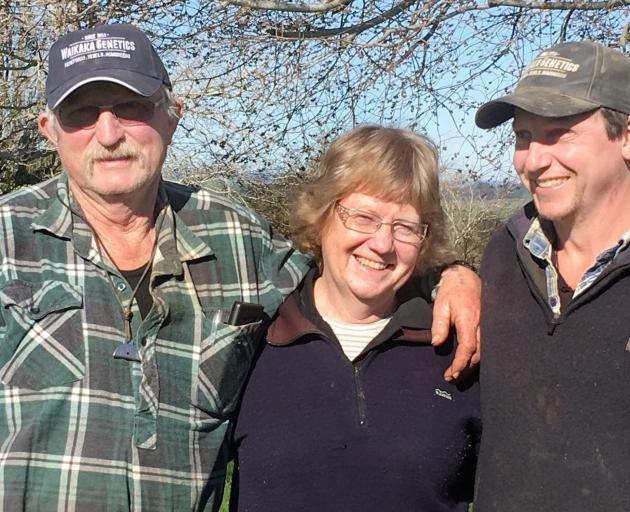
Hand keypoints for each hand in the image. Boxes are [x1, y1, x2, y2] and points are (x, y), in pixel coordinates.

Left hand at [431, 264, 480, 380]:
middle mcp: (482, 324)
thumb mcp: (440, 306)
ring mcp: (487, 325)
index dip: (460, 363)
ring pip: (484, 351)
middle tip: (451, 377)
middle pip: (478, 354)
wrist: (464, 277)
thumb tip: (436, 344)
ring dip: (472, 364)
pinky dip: (477, 355)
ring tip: (457, 371)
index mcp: (469, 320)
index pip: (468, 348)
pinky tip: (468, 360)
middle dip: (466, 368)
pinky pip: (485, 344)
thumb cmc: (451, 291)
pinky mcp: (488, 325)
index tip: (451, 373)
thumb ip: (439, 325)